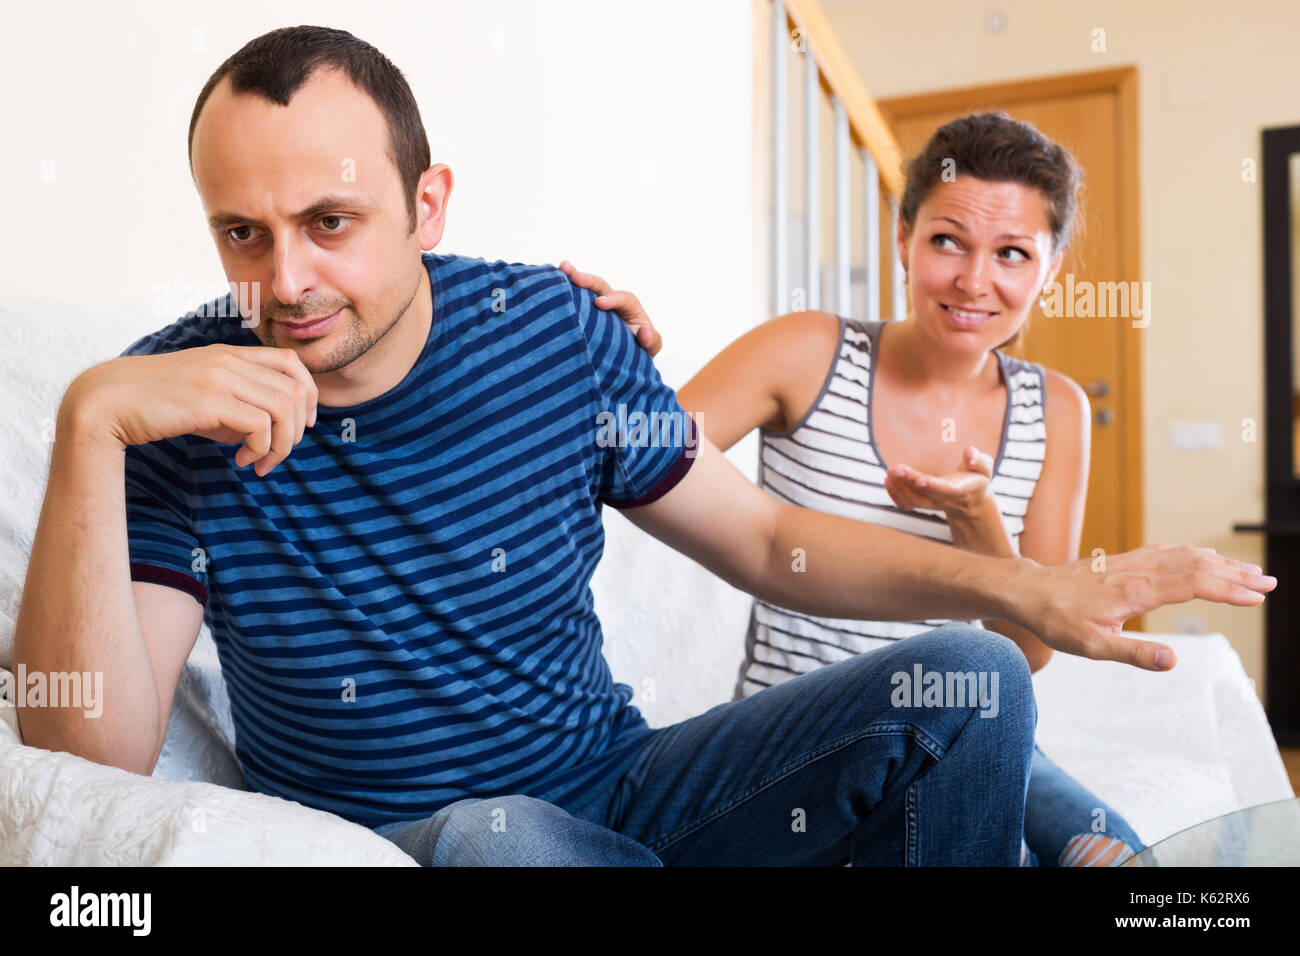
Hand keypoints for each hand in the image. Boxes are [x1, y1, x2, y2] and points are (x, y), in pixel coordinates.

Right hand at [61, 343, 318, 476]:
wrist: (106, 402)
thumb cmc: (155, 405)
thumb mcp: (203, 401)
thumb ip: (237, 409)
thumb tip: (266, 435)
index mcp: (230, 355)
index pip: (291, 362)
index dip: (309, 393)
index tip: (303, 424)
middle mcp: (230, 361)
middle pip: (295, 388)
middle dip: (298, 429)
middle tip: (278, 453)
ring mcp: (220, 377)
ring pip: (284, 406)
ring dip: (282, 443)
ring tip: (260, 463)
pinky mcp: (209, 400)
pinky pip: (260, 425)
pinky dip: (261, 449)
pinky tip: (241, 461)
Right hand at [559, 260, 661, 356]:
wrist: (624, 357)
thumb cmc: (638, 348)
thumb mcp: (650, 346)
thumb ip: (652, 340)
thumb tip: (644, 332)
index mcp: (629, 307)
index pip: (623, 298)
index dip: (612, 299)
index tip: (599, 304)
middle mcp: (611, 300)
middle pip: (601, 286)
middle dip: (588, 280)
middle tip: (574, 276)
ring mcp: (594, 304)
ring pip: (584, 289)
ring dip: (572, 278)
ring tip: (561, 268)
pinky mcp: (582, 310)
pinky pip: (573, 298)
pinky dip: (563, 290)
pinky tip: (550, 283)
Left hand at [885, 445, 993, 519]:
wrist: (970, 500)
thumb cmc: (977, 477)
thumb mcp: (985, 468)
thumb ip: (979, 460)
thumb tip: (969, 452)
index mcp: (961, 489)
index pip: (946, 489)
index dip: (933, 486)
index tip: (921, 480)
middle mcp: (944, 499)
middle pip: (924, 495)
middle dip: (909, 482)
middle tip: (894, 469)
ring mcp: (932, 504)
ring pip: (913, 502)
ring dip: (899, 488)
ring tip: (889, 472)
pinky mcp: (922, 505)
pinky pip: (906, 505)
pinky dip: (894, 495)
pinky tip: (888, 480)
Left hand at [1017, 545, 1276, 670]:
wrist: (1029, 592)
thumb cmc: (1057, 621)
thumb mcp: (1091, 647)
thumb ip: (1133, 654)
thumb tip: (1173, 662)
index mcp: (1135, 591)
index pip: (1193, 585)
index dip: (1228, 590)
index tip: (1257, 597)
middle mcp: (1137, 571)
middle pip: (1196, 566)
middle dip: (1235, 574)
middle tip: (1269, 583)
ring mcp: (1131, 562)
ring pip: (1184, 555)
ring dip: (1219, 562)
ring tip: (1248, 571)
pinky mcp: (1123, 561)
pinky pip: (1166, 552)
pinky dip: (1193, 554)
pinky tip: (1203, 558)